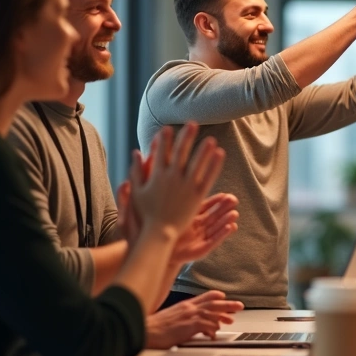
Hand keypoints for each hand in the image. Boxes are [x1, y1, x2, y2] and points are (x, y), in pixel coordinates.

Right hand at [128, 123, 225, 237]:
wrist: (159, 232)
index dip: (164, 139)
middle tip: (192, 123)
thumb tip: (135, 152)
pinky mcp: (197, 195)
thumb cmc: (146, 213)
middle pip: (181, 153)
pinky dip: (214, 165)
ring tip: (211, 138)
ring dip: (204, 149)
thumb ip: (136, 170)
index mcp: (157, 175)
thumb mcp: (137, 191)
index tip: (168, 127)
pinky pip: (208, 177)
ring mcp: (186, 186)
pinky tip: (220, 154)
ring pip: (197, 163)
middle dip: (186, 137)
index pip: (161, 152)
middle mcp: (172, 177)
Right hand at [144, 290, 244, 348]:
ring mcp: (189, 316)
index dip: (216, 297)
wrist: (143, 332)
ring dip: (223, 316)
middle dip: (227, 304)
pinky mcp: (189, 326)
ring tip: (231, 320)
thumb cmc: (153, 328)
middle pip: (213, 302)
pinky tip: (213, 335)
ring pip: (212, 312)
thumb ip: (182, 317)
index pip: (205, 296)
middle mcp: (188, 307)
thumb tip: (191, 324)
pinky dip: (212, 330)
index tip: (224, 297)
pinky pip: (207, 325)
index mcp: (184, 304)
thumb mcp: (170, 317)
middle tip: (239, 306)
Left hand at [170, 193, 238, 263]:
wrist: (161, 253)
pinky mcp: (203, 249)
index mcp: (192, 218)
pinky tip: (231, 227)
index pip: (206, 207)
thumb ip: (183, 206)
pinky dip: (223, 234)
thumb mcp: (174, 216)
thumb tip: (187, 188)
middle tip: (234, 200)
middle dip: (224, 209)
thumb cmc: (166, 234)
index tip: (225, 195)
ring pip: (216, 228)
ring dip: (226, 221)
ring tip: (235, 213)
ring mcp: (201, 238)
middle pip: (214, 216)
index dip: (216, 201)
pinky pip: (214, 241)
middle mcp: (199, 227)